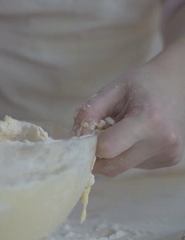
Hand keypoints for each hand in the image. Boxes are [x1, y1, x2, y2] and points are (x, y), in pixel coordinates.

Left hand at [72, 61, 184, 176]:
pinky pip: (134, 165)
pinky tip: (134, 135)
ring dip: (111, 154)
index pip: (107, 149)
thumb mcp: (112, 90)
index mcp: (148, 120)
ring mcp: (169, 153)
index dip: (88, 145)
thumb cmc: (141, 83)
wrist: (176, 82)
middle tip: (90, 138)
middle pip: (113, 166)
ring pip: (122, 167)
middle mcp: (162, 141)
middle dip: (95, 156)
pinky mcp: (170, 159)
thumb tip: (74, 139)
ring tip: (119, 129)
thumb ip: (89, 112)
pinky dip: (125, 154)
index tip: (81, 135)